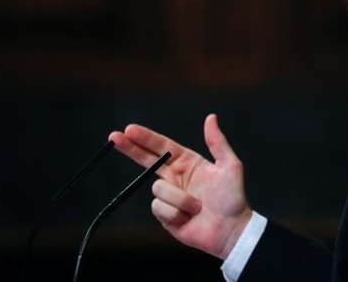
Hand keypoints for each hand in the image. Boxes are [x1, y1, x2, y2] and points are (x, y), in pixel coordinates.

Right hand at [109, 114, 251, 258]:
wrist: (231, 230)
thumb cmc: (233, 197)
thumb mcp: (229, 165)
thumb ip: (217, 142)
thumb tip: (211, 117)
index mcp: (188, 163)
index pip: (162, 147)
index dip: (146, 138)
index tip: (130, 129)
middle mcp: (176, 177)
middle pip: (146, 161)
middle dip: (130, 148)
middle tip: (114, 137)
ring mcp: (169, 196)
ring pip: (158, 188)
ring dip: (179, 198)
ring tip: (198, 207)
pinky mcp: (165, 215)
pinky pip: (159, 207)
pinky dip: (175, 213)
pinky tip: (189, 218)